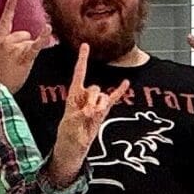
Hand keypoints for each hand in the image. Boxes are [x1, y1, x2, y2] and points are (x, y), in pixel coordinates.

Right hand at [0, 0, 49, 92]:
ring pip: (30, 43)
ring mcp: (15, 48)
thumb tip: (23, 45)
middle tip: (14, 63)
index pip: (5, 21)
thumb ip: (7, 48)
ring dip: (28, 54)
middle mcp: (7, 41)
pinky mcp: (24, 56)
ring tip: (17, 68)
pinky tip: (48, 28)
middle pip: (24, 35)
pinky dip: (43, 37)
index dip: (10, 8)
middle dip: (24, 46)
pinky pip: (36, 45)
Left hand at [48, 44, 131, 184]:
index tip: (85, 45)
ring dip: (100, 105)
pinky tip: (126, 83)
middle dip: (93, 99)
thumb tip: (94, 109)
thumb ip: (82, 115)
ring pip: (103, 96)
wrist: (72, 148)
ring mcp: (95, 103)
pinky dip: (119, 91)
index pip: (78, 73)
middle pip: (94, 88)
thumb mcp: (70, 125)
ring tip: (93, 117)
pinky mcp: (103, 111)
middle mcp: (84, 96)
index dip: (82, 60)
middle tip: (87, 114)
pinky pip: (113, 99)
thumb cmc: (67, 136)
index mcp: (72, 96)